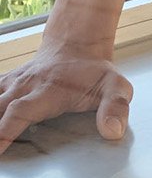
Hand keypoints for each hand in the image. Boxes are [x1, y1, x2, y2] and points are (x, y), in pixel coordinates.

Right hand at [0, 47, 132, 154]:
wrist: (77, 45)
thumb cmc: (94, 72)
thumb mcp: (115, 87)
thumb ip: (115, 107)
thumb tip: (112, 131)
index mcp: (47, 91)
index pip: (20, 112)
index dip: (4, 132)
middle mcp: (23, 87)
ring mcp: (11, 85)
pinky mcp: (3, 85)